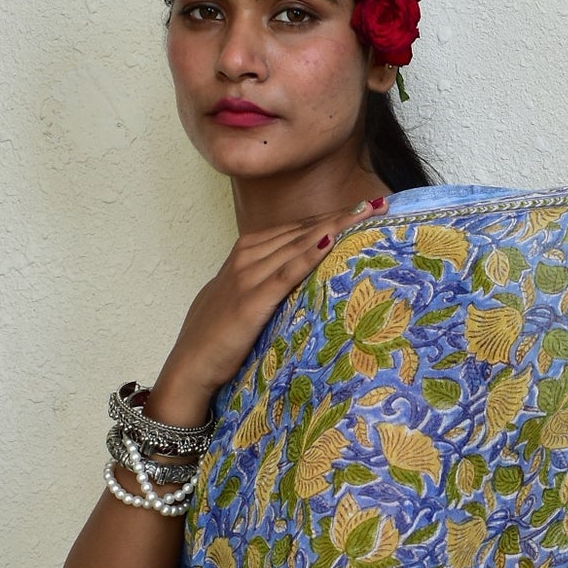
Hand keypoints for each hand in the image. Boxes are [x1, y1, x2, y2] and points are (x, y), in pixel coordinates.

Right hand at [151, 202, 386, 419]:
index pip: (296, 228)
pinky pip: (286, 273)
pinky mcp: (251, 301)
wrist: (190, 364)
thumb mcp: (244, 296)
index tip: (363, 206)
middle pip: (302, 230)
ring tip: (366, 214)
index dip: (330, 217)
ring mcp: (248, 277)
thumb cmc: (218, 334)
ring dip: (334, 227)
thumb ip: (269, 279)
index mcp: (246, 251)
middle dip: (341, 216)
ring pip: (298, 244)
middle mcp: (247, 257)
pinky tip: (331, 241)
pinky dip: (309, 255)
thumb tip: (301, 276)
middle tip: (378, 203)